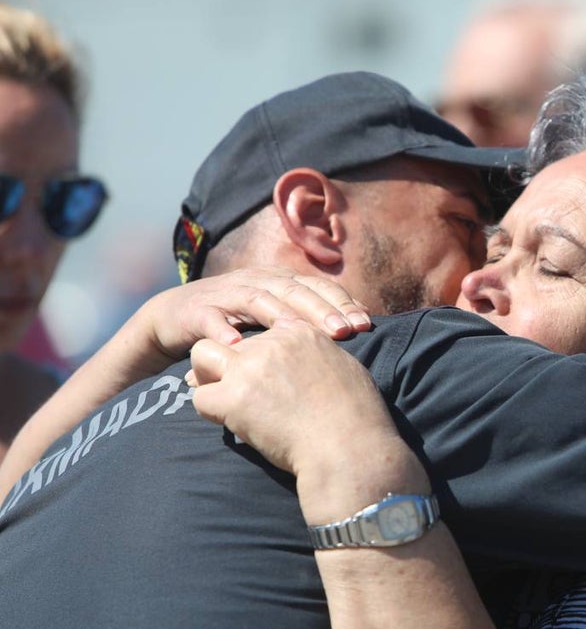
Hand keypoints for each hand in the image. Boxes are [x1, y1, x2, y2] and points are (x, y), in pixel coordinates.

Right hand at [141, 266, 371, 364]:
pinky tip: (237, 348)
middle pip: (294, 291)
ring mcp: (226, 293)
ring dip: (280, 316)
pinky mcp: (197, 310)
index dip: (342, 302)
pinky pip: (211, 320)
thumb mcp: (276, 318)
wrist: (176, 317)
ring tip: (301, 336)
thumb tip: (357, 328)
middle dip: (322, 310)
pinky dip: (223, 332)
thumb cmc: (238, 323)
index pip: (318, 287)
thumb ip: (310, 320)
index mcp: (280, 282)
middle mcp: (257, 281)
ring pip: (258, 299)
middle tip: (346, 331)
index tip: (365, 324)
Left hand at [189, 319, 428, 522]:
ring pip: (202, 355)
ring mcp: (251, 367)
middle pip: (231, 342)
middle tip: (240, 394)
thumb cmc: (357, 418)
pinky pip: (201, 398)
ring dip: (207, 377)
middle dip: (230, 366)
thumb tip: (306, 367)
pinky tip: (234, 424)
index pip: (262, 332)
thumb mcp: (346, 371)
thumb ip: (319, 359)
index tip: (264, 378)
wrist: (351, 448)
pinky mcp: (235, 397)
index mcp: (302, 332)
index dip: (258, 355)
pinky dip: (211, 412)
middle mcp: (273, 342)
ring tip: (226, 402)